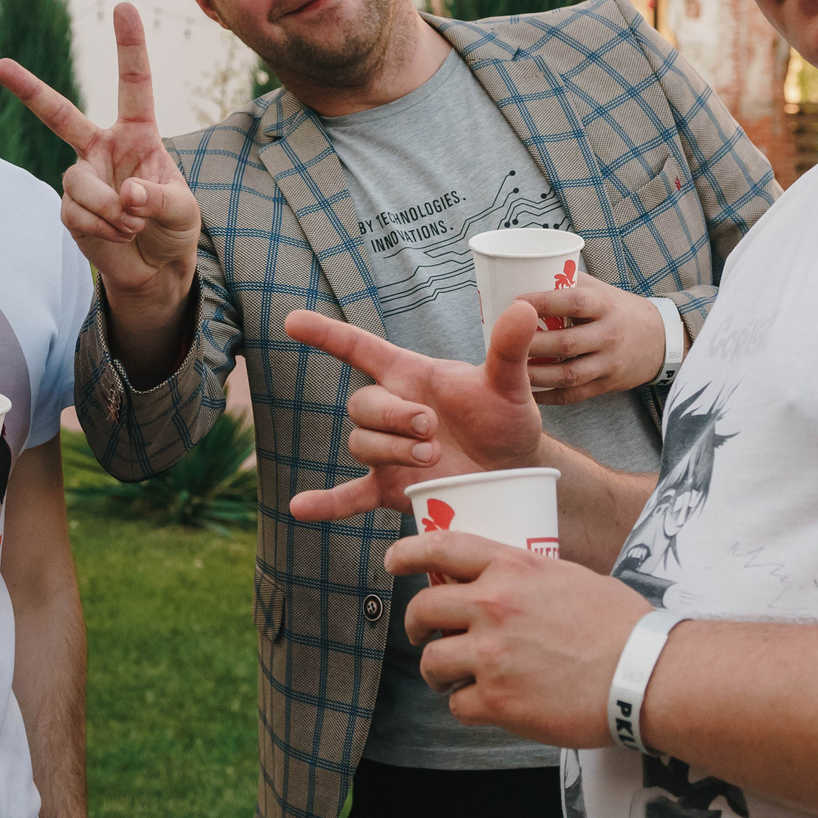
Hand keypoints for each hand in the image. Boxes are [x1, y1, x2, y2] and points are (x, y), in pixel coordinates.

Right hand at [0, 2, 202, 316]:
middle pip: (59, 114)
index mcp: (137, 133)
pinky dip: (102, 227)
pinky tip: (118, 234)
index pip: (133, 84)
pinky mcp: (70, 208)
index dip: (129, 46)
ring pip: (78, 182)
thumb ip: (160, 198)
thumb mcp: (183, 211)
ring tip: (132, 224)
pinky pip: (75, 211)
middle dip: (29, 91)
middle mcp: (102, 148)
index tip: (124, 6)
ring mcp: (82, 177)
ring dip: (109, 208)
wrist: (155, 268)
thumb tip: (126, 194)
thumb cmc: (173, 226)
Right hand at [283, 303, 547, 523]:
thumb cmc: (506, 418)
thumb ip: (509, 350)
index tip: (292, 321)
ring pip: (361, 444)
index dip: (326, 334)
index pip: (359, 349)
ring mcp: (387, 451)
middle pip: (362, 405)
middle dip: (392, 416)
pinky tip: (300, 509)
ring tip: (431, 459)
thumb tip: (525, 308)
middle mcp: (392, 410)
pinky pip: (349, 495)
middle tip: (431, 429)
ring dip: (391, 451)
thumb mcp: (510, 384)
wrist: (514, 471)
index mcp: (411, 376)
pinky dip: (325, 503)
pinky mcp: (389, 488)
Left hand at [390, 529, 655, 748]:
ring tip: (458, 680)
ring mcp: (491, 654)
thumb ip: (527, 578)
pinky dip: (467, 707)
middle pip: (423, 610)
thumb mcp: (569, 577)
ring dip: (440, 673)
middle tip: (423, 636)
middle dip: (416, 627)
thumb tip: (503, 585)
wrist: (645, 673)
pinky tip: (490, 705)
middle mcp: (494, 605)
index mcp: (513, 567)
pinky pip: (457, 704)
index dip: (408, 552)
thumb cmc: (621, 625)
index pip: (441, 547)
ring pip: (432, 662)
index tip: (393, 561)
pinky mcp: (497, 700)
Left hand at [522, 272, 667, 403]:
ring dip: (536, 375)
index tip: (514, 302)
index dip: (543, 302)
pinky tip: (528, 393)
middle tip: (501, 342)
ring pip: (568, 374)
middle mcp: (609, 335)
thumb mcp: (600, 290)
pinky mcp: (607, 385)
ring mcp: (609, 363)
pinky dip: (549, 397)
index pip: (574, 302)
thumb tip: (521, 272)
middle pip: (566, 343)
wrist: (660, 340)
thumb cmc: (618, 309)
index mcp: (605, 306)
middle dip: (531, 344)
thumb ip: (567, 283)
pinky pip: (575, 395)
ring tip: (510, 370)